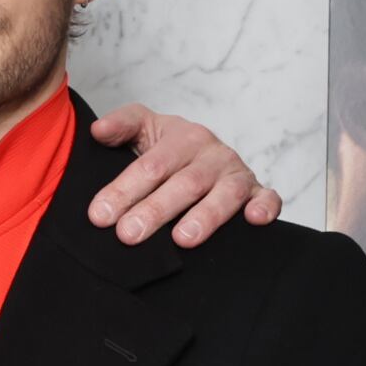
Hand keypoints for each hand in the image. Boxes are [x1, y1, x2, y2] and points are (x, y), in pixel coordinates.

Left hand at [87, 105, 281, 247]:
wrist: (206, 153)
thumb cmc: (171, 149)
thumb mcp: (145, 129)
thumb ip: (122, 126)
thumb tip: (98, 131)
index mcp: (182, 137)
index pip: (150, 166)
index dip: (124, 190)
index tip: (100, 215)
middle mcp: (211, 154)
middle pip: (183, 184)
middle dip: (155, 210)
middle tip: (129, 234)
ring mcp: (235, 174)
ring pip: (224, 195)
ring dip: (205, 217)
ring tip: (182, 239)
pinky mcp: (257, 192)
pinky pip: (267, 198)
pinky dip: (265, 207)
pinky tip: (254, 220)